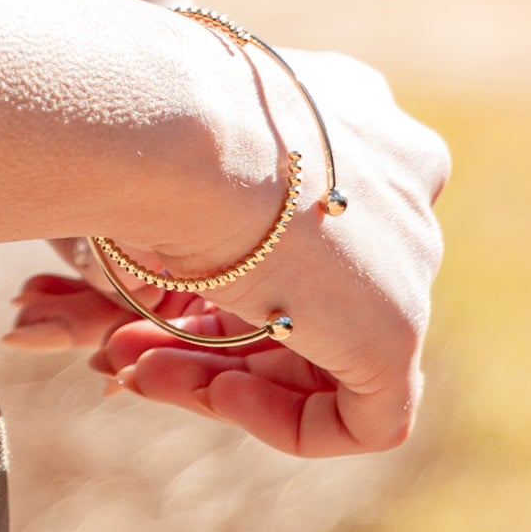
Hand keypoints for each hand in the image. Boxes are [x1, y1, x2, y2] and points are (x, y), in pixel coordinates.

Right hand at [4, 46, 449, 458]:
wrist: (176, 124)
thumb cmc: (150, 116)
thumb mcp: (167, 146)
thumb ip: (185, 198)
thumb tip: (135, 253)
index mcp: (348, 111)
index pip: (300, 215)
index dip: (221, 265)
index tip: (147, 288)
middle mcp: (395, 175)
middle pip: (306, 288)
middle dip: (208, 328)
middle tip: (122, 343)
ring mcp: (408, 255)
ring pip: (321, 350)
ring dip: (218, 371)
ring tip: (135, 370)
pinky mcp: (401, 331)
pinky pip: (359, 415)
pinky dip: (280, 420)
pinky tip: (211, 390)